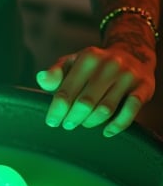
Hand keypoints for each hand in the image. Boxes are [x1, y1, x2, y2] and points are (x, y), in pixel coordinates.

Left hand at [36, 44, 155, 136]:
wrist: (133, 53)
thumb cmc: (95, 65)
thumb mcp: (73, 63)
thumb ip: (56, 73)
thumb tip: (41, 79)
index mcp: (88, 57)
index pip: (66, 89)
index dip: (57, 110)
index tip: (52, 122)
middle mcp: (109, 64)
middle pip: (85, 102)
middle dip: (73, 118)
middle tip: (68, 125)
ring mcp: (127, 76)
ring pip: (106, 109)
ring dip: (91, 122)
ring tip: (84, 124)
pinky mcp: (143, 87)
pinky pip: (130, 111)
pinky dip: (117, 125)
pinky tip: (106, 131)